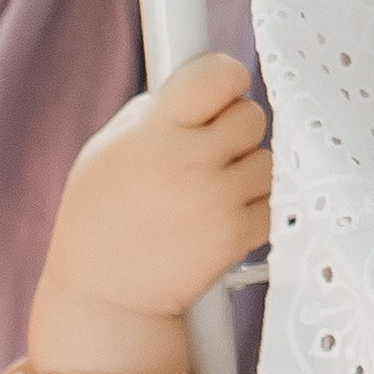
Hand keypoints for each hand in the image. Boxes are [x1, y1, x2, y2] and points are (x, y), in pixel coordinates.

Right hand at [28, 53, 269, 373]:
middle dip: (237, 130)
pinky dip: (256, 210)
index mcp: (155, 130)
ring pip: (268, 160)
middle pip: (252, 116)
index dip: (227, 78)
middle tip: (212, 152)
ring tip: (213, 191)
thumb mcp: (109, 149)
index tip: (223, 90)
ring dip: (249, 172)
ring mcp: (216, 199)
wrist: (105, 299)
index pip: (217, 74)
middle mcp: (189, 160)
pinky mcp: (236, 236)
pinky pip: (273, 204)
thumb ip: (155, 114)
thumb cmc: (100, 219)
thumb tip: (203, 86)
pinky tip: (224, 218)